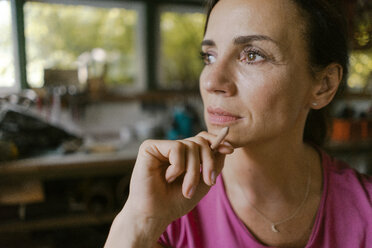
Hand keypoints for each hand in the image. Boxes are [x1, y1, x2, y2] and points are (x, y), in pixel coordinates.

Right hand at [105, 131, 232, 247]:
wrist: (154, 216)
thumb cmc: (175, 202)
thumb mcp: (202, 183)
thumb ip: (214, 164)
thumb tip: (225, 146)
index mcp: (182, 155)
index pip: (201, 138)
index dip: (216, 141)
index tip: (229, 149)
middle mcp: (171, 148)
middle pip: (199, 141)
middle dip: (208, 162)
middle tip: (209, 182)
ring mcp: (161, 147)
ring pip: (190, 146)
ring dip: (192, 171)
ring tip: (186, 189)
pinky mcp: (149, 147)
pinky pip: (176, 148)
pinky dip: (178, 167)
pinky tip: (168, 178)